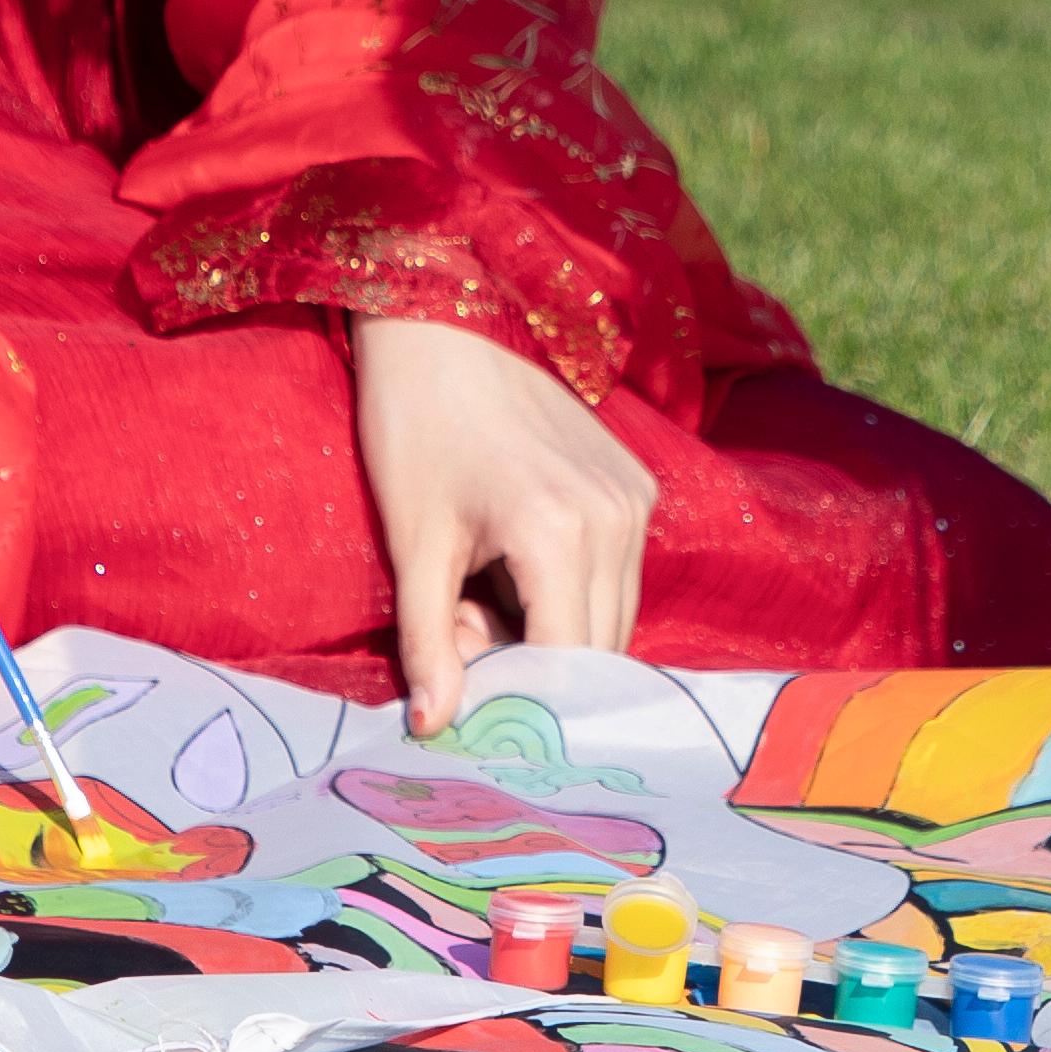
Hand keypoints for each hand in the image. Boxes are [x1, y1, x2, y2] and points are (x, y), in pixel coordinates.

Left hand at [350, 311, 658, 734]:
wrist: (444, 324)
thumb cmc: (414, 428)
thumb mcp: (412, 544)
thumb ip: (428, 642)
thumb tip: (436, 727)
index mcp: (561, 535)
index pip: (565, 664)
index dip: (519, 697)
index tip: (468, 701)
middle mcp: (618, 520)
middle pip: (597, 648)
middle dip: (531, 664)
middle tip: (457, 628)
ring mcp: (636, 499)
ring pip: (611, 615)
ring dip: (553, 628)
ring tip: (479, 589)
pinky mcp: (638, 485)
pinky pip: (617, 574)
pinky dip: (571, 590)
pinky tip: (511, 560)